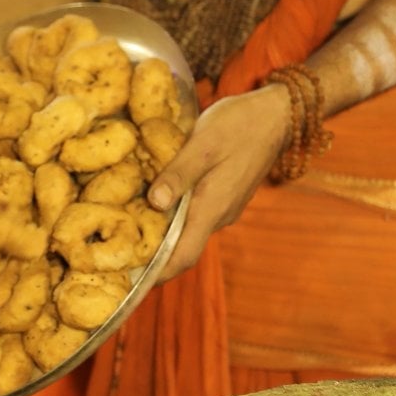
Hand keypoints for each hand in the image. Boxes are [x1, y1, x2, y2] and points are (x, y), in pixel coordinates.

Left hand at [146, 86, 291, 281]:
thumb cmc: (239, 125)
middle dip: (153, 256)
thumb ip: (178, 174)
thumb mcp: (203, 144)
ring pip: (188, 230)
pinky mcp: (224, 196)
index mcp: (213, 208)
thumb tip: (155, 202)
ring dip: (163, 234)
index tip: (130, 280)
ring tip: (128, 230)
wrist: (277, 114)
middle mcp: (219, 215)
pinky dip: (174, 216)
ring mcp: (224, 207)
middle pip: (183, 248)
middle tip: (118, 255)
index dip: (158, 272)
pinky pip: (195, 215)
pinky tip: (153, 203)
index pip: (184, 256)